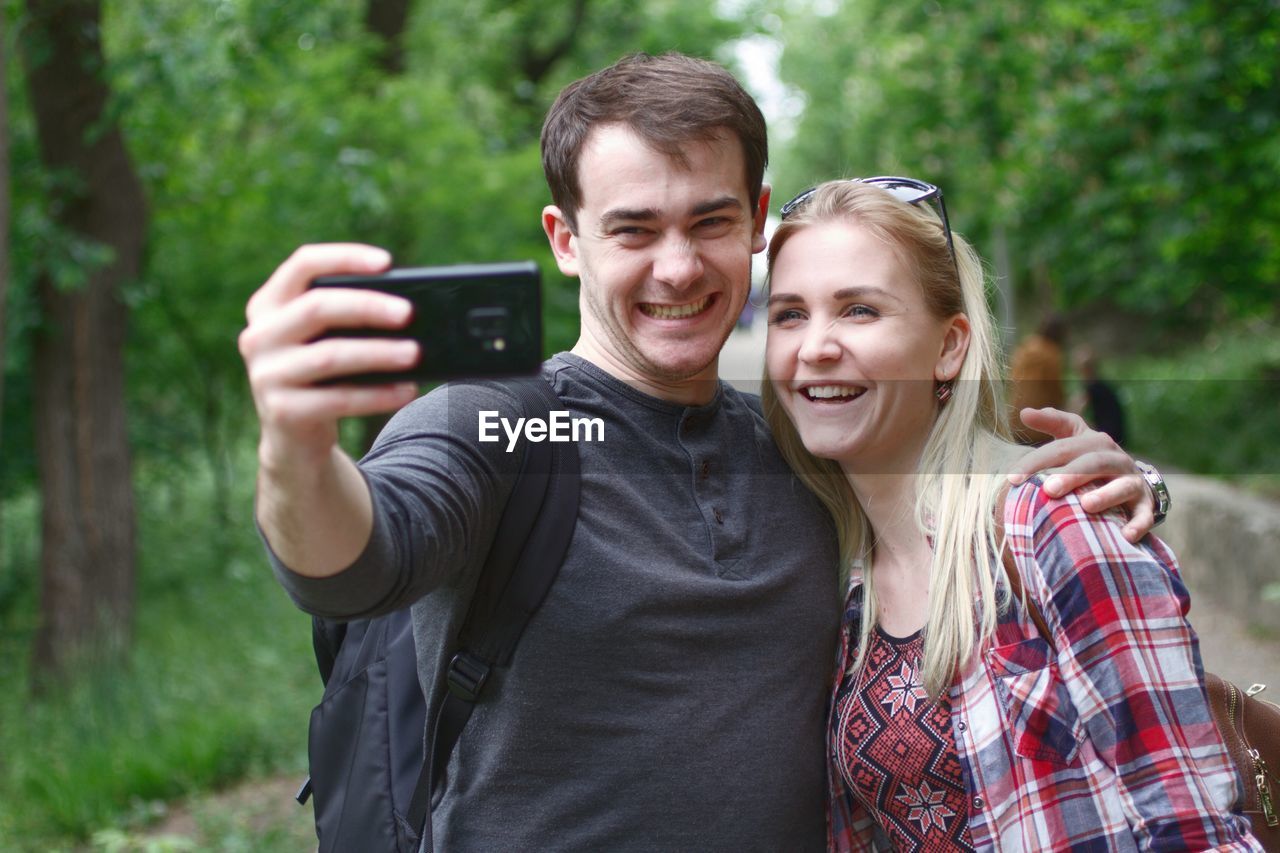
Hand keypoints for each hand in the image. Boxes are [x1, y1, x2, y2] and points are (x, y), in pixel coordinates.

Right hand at [238, 243, 420, 469]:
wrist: (294, 440)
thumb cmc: (321, 377)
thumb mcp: (324, 340)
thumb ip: (348, 319)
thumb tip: (407, 308)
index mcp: (268, 305)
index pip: (303, 265)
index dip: (344, 257)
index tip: (387, 262)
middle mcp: (259, 335)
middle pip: (316, 307)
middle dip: (368, 307)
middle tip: (409, 313)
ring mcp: (266, 375)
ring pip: (329, 355)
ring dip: (378, 353)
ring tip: (414, 353)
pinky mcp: (282, 412)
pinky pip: (338, 399)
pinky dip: (377, 395)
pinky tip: (405, 391)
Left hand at [1006, 407, 1154, 542]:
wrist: (1134, 481)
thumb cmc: (1092, 461)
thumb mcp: (1075, 439)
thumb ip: (1052, 423)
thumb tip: (1024, 412)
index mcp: (1093, 442)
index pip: (1062, 446)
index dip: (1038, 458)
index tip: (1012, 477)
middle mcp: (1114, 458)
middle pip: (1092, 463)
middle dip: (1071, 475)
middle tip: (1048, 489)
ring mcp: (1132, 481)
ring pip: (1122, 485)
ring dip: (1105, 495)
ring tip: (1086, 505)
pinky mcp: (1146, 504)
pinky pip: (1145, 514)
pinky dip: (1138, 524)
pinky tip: (1126, 535)